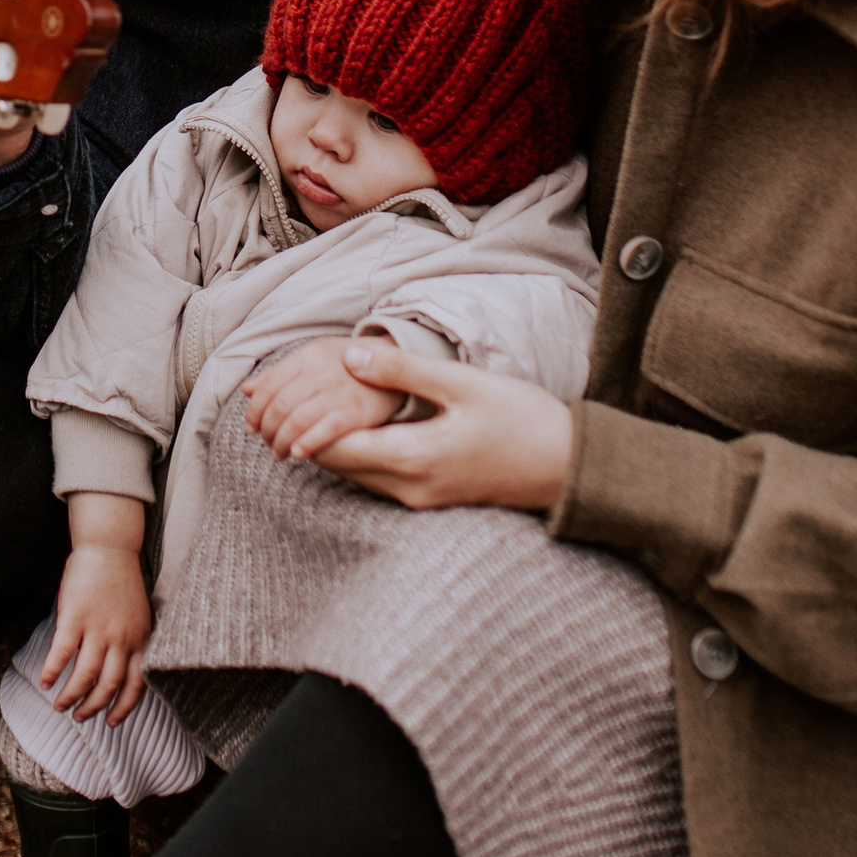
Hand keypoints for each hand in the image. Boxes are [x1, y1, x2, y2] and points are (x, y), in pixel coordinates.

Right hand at [36, 539, 152, 724]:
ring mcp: (99, 628)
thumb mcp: (137, 616)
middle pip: (109, 685)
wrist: (109, 548)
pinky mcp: (76, 617)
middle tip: (80, 717)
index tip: (112, 722)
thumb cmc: (121, 581)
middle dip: (94, 707)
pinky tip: (45, 681)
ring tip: (60, 705)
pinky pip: (63, 652)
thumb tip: (120, 667)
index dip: (124, 707)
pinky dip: (53, 671)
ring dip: (71, 695)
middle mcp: (122, 638)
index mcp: (139, 639)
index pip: (136, 684)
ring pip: (86, 675)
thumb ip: (131, 641)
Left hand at [242, 333, 404, 463]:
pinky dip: (309, 442)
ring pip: (298, 419)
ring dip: (283, 440)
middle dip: (267, 429)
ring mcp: (341, 391)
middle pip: (280, 404)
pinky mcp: (360, 411)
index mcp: (309, 355)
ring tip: (280, 453)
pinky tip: (299, 453)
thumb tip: (247, 390)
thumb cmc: (350, 365)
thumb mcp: (315, 358)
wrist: (400, 363)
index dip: (255, 409)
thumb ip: (280, 373)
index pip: (269, 384)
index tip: (250, 428)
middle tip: (267, 443)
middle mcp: (323, 371)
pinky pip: (327, 429)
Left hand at [305, 325, 575, 512]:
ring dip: (335, 446)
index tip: (286, 395)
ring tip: (315, 409)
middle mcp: (410, 489)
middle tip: (290, 401)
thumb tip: (349, 356)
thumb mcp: (462, 384)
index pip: (334, 447)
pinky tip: (360, 427)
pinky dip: (360, 455)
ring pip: (358, 475)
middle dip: (311, 435)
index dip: (304, 424)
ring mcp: (422, 500)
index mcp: (413, 458)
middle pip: (339, 465)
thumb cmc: (522, 419)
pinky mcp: (433, 500)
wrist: (569, 466)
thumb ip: (403, 371)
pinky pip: (380, 480)